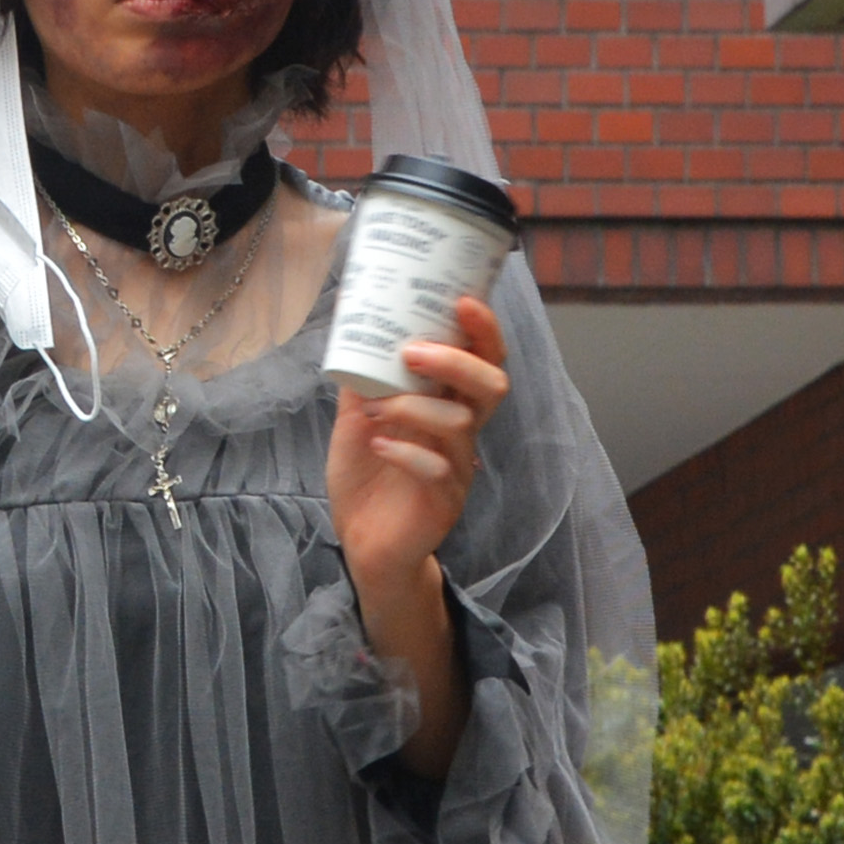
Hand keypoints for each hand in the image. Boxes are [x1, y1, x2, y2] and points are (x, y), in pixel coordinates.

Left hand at [326, 293, 505, 607]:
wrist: (362, 542)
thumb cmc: (367, 476)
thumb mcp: (356, 418)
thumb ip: (361, 378)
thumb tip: (352, 323)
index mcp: (448, 405)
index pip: (483, 361)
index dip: (483, 331)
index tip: (462, 301)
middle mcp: (462, 433)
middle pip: (491, 386)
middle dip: (456, 361)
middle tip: (413, 352)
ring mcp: (458, 468)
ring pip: (460, 423)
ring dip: (414, 406)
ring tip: (376, 408)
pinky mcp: (445, 502)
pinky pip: (437, 469)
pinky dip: (405, 451)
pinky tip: (379, 444)